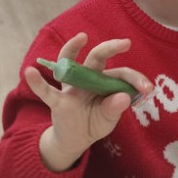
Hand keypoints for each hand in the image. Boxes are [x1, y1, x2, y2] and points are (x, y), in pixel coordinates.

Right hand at [25, 33, 151, 172]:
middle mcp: (88, 78)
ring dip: (73, 48)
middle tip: (125, 43)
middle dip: (111, 48)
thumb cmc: (94, 123)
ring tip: (81, 37)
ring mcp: (71, 88)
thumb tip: (123, 98)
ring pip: (70, 64)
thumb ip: (113, 110)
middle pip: (97, 58)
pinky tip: (30, 72)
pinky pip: (46, 91)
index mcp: (105, 82)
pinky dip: (37, 83)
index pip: (120, 74)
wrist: (75, 140)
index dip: (135, 79)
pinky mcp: (58, 101)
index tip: (148, 89)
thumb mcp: (108, 120)